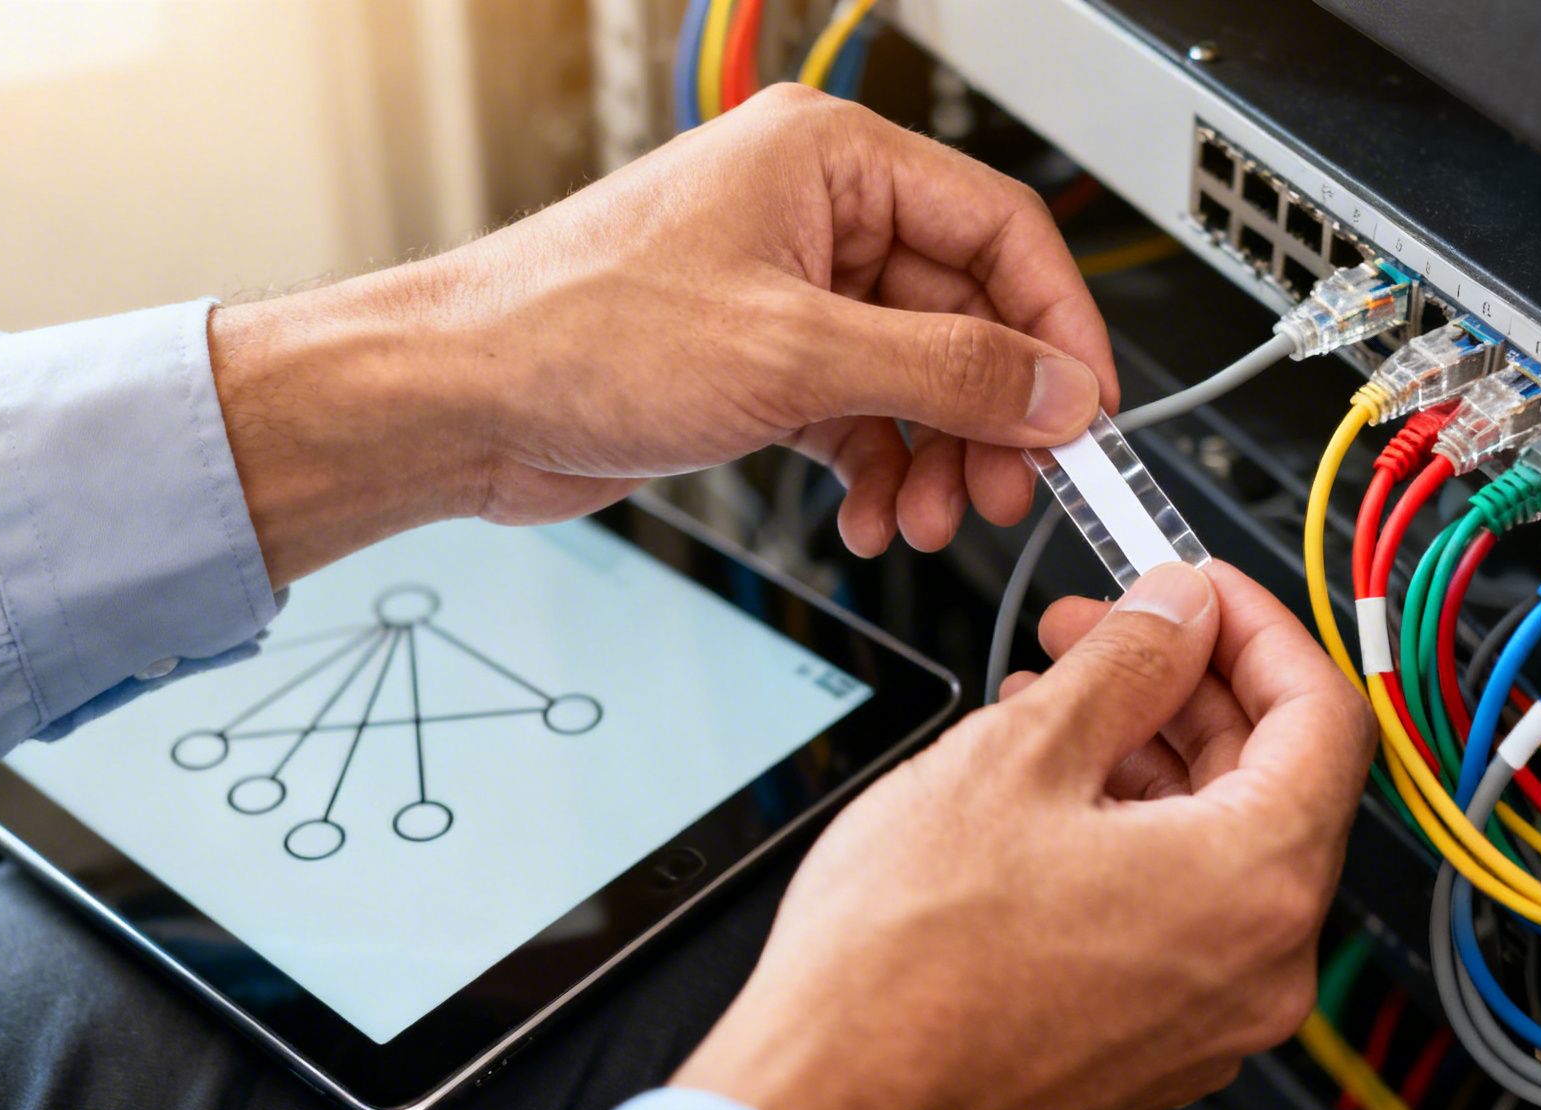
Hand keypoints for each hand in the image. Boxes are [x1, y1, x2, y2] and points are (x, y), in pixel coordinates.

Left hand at [209, 85, 1114, 585]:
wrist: (456, 401)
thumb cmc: (574, 332)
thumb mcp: (793, 355)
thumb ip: (946, 372)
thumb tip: (1056, 389)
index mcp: (831, 162)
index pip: (1000, 231)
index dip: (1056, 328)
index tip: (1084, 412)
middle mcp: (815, 216)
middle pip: (964, 313)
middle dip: (989, 413)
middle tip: (1007, 488)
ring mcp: (788, 292)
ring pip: (916, 375)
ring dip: (934, 455)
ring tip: (925, 517)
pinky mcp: (761, 361)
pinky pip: (861, 414)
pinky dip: (875, 469)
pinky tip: (867, 516)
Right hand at [671, 562, 1375, 1109]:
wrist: (830, 1109)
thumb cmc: (904, 970)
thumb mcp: (1017, 757)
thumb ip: (1126, 663)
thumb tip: (1179, 610)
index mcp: (1253, 884)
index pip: (1323, 714)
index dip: (1255, 627)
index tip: (1195, 589)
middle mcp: (1259, 965)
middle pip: (1274, 776)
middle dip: (1186, 683)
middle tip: (1099, 630)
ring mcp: (1210, 1015)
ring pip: (1219, 840)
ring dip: (1148, 751)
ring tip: (1050, 705)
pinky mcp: (1154, 1040)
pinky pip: (1179, 906)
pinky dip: (1132, 830)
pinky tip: (1045, 792)